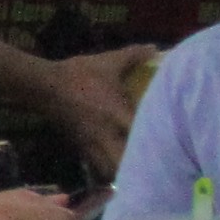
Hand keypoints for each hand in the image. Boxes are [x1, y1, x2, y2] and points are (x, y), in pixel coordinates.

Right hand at [39, 45, 161, 180]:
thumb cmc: (78, 74)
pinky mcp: (80, 147)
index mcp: (117, 114)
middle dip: (140, 166)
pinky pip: (97, 166)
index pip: (142, 135)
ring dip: (123, 171)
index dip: (159, 142)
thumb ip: (134, 55)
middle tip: (156, 162)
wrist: (44, 86)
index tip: (174, 144)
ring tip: (136, 169)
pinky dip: (108, 170)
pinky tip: (115, 166)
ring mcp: (92, 143)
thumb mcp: (108, 62)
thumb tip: (156, 48)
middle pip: (126, 162)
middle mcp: (106, 134)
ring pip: (110, 170)